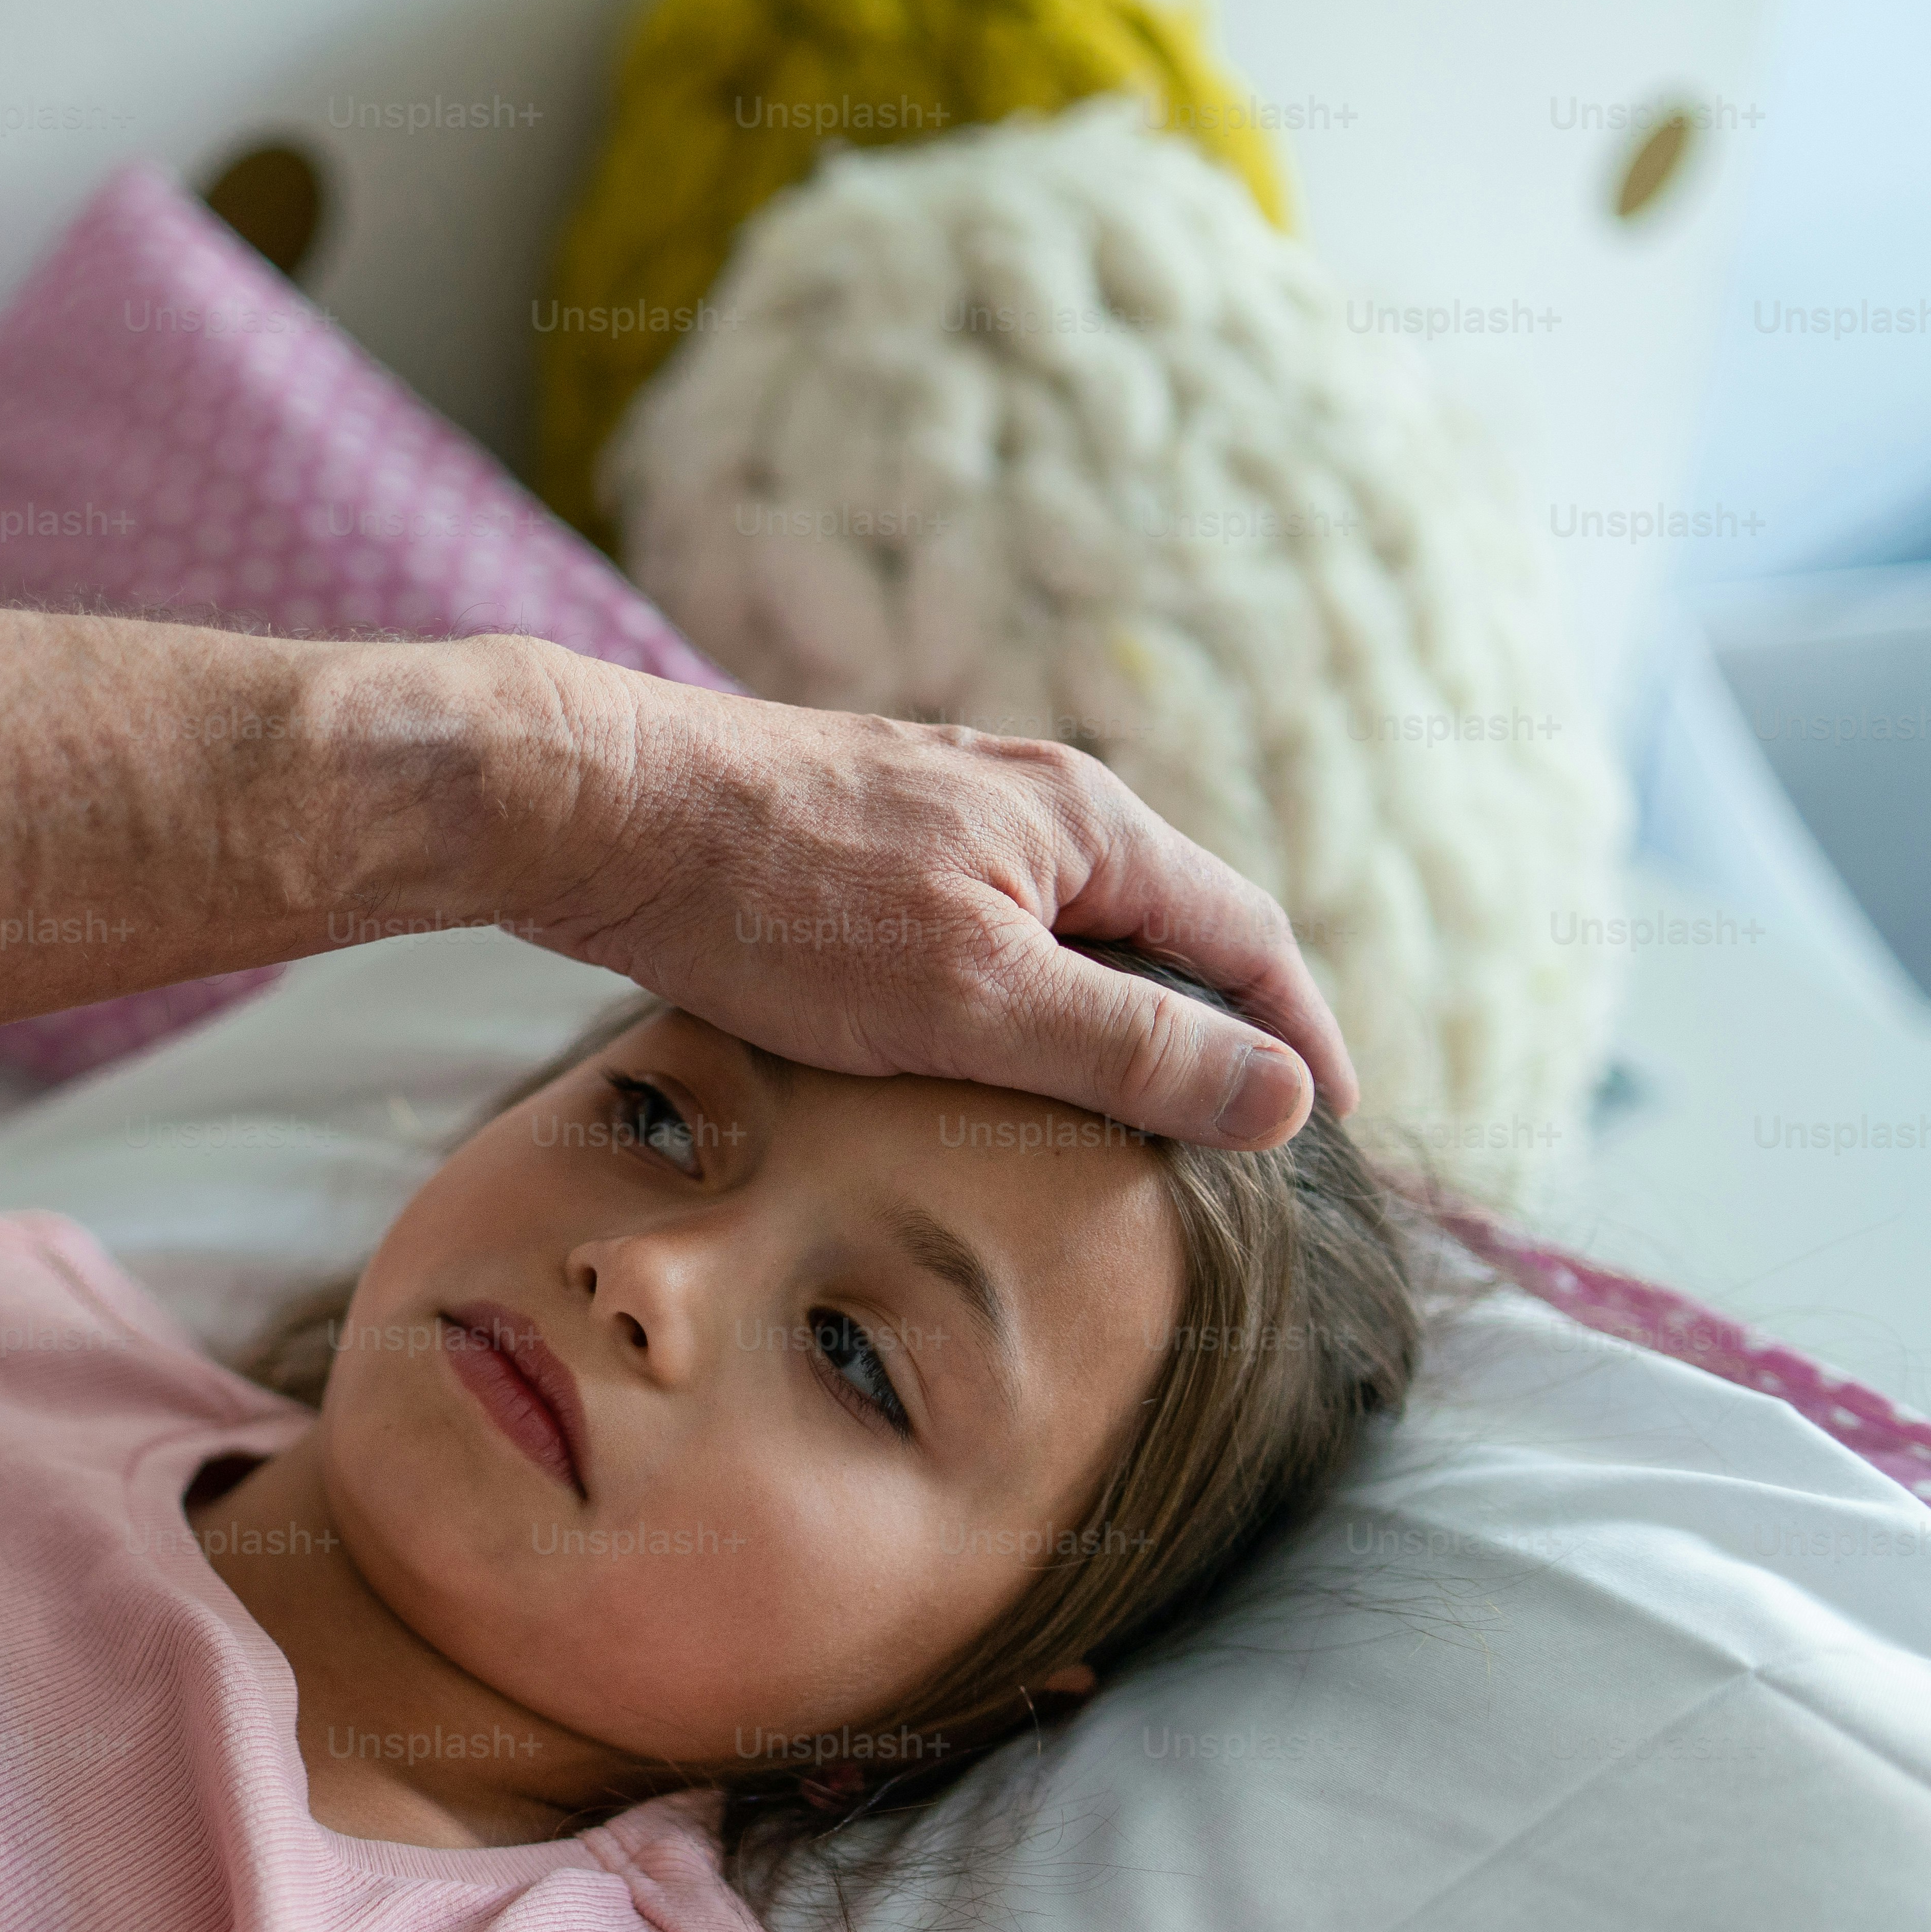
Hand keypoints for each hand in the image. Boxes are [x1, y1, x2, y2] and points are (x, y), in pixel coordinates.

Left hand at [488, 641, 1359, 1148]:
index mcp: (1087, 826)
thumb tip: (1283, 1098)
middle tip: (1234, 1130)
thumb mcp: (974, 997)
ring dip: (1109, 1008)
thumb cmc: (777, 900)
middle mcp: (1029, 801)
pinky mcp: (859, 844)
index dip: (1299, 1036)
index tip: (1331, 1123)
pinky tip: (974, 1054)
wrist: (599, 809)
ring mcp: (940, 815)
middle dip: (1213, 1022)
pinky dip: (1012, 996)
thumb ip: (1128, 1048)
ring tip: (1119, 1110)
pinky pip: (979, 927)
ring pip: (1067, 926)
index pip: (1247, 938)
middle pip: (1166, 925)